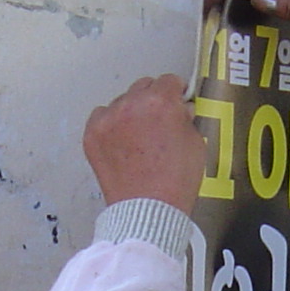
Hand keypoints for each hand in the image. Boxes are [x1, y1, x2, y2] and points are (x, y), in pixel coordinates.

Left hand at [84, 75, 203, 212]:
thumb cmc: (174, 182)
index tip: (177, 100)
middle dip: (153, 99)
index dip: (176, 92)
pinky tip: (122, 141)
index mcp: (160, 101)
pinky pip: (101, 116)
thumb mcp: (196, 143)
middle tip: (159, 120)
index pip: (169, 81)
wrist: (148, 209)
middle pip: (143, 86)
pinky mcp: (93, 135)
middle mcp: (131, 104)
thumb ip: (186, 119)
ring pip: (122, 101)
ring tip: (139, 136)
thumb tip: (180, 111)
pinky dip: (111, 124)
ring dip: (131, 112)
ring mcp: (109, 119)